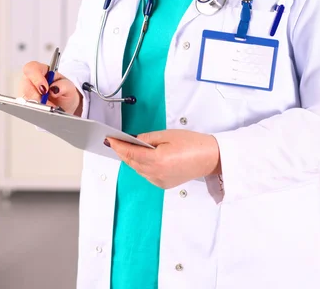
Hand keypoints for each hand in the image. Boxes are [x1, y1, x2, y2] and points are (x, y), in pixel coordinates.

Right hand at [18, 61, 82, 115]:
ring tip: (49, 108)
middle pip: (26, 86)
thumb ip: (64, 85)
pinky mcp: (26, 104)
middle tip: (48, 104)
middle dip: (37, 97)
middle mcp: (31, 80)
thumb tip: (54, 89)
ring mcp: (27, 92)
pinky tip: (44, 113)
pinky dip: (36, 111)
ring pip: (24, 99)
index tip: (45, 90)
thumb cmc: (64, 91)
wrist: (65, 104)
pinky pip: (26, 108)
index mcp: (41, 70)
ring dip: (37, 106)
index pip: (32, 68)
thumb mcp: (69, 86)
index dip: (36, 78)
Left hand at [106, 129, 220, 188]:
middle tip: (116, 141)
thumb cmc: (193, 144)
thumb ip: (148, 138)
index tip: (109, 139)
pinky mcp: (164, 184)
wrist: (210, 158)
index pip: (130, 153)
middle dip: (123, 152)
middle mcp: (156, 174)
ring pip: (138, 170)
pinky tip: (145, 157)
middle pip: (131, 163)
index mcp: (157, 160)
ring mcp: (159, 181)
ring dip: (132, 159)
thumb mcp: (168, 134)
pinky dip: (142, 166)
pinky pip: (147, 175)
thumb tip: (134, 140)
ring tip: (129, 147)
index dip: (118, 146)